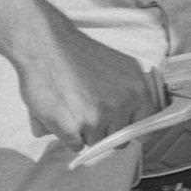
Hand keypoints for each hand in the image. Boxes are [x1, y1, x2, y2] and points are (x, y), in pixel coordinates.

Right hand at [14, 15, 162, 152]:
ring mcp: (97, 118)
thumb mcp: (118, 66)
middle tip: (89, 111)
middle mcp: (121, 104)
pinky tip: (62, 114)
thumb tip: (136, 120)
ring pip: (95, 142)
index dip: (131, 129)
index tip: (122, 129)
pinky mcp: (74, 129)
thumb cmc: (76, 53)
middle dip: (105, 131)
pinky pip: (76, 145)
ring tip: (72, 107)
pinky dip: (67, 135)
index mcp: (137, 88)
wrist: (43, 44)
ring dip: (84, 132)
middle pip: (119, 139)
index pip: (146, 127)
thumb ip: (131, 92)